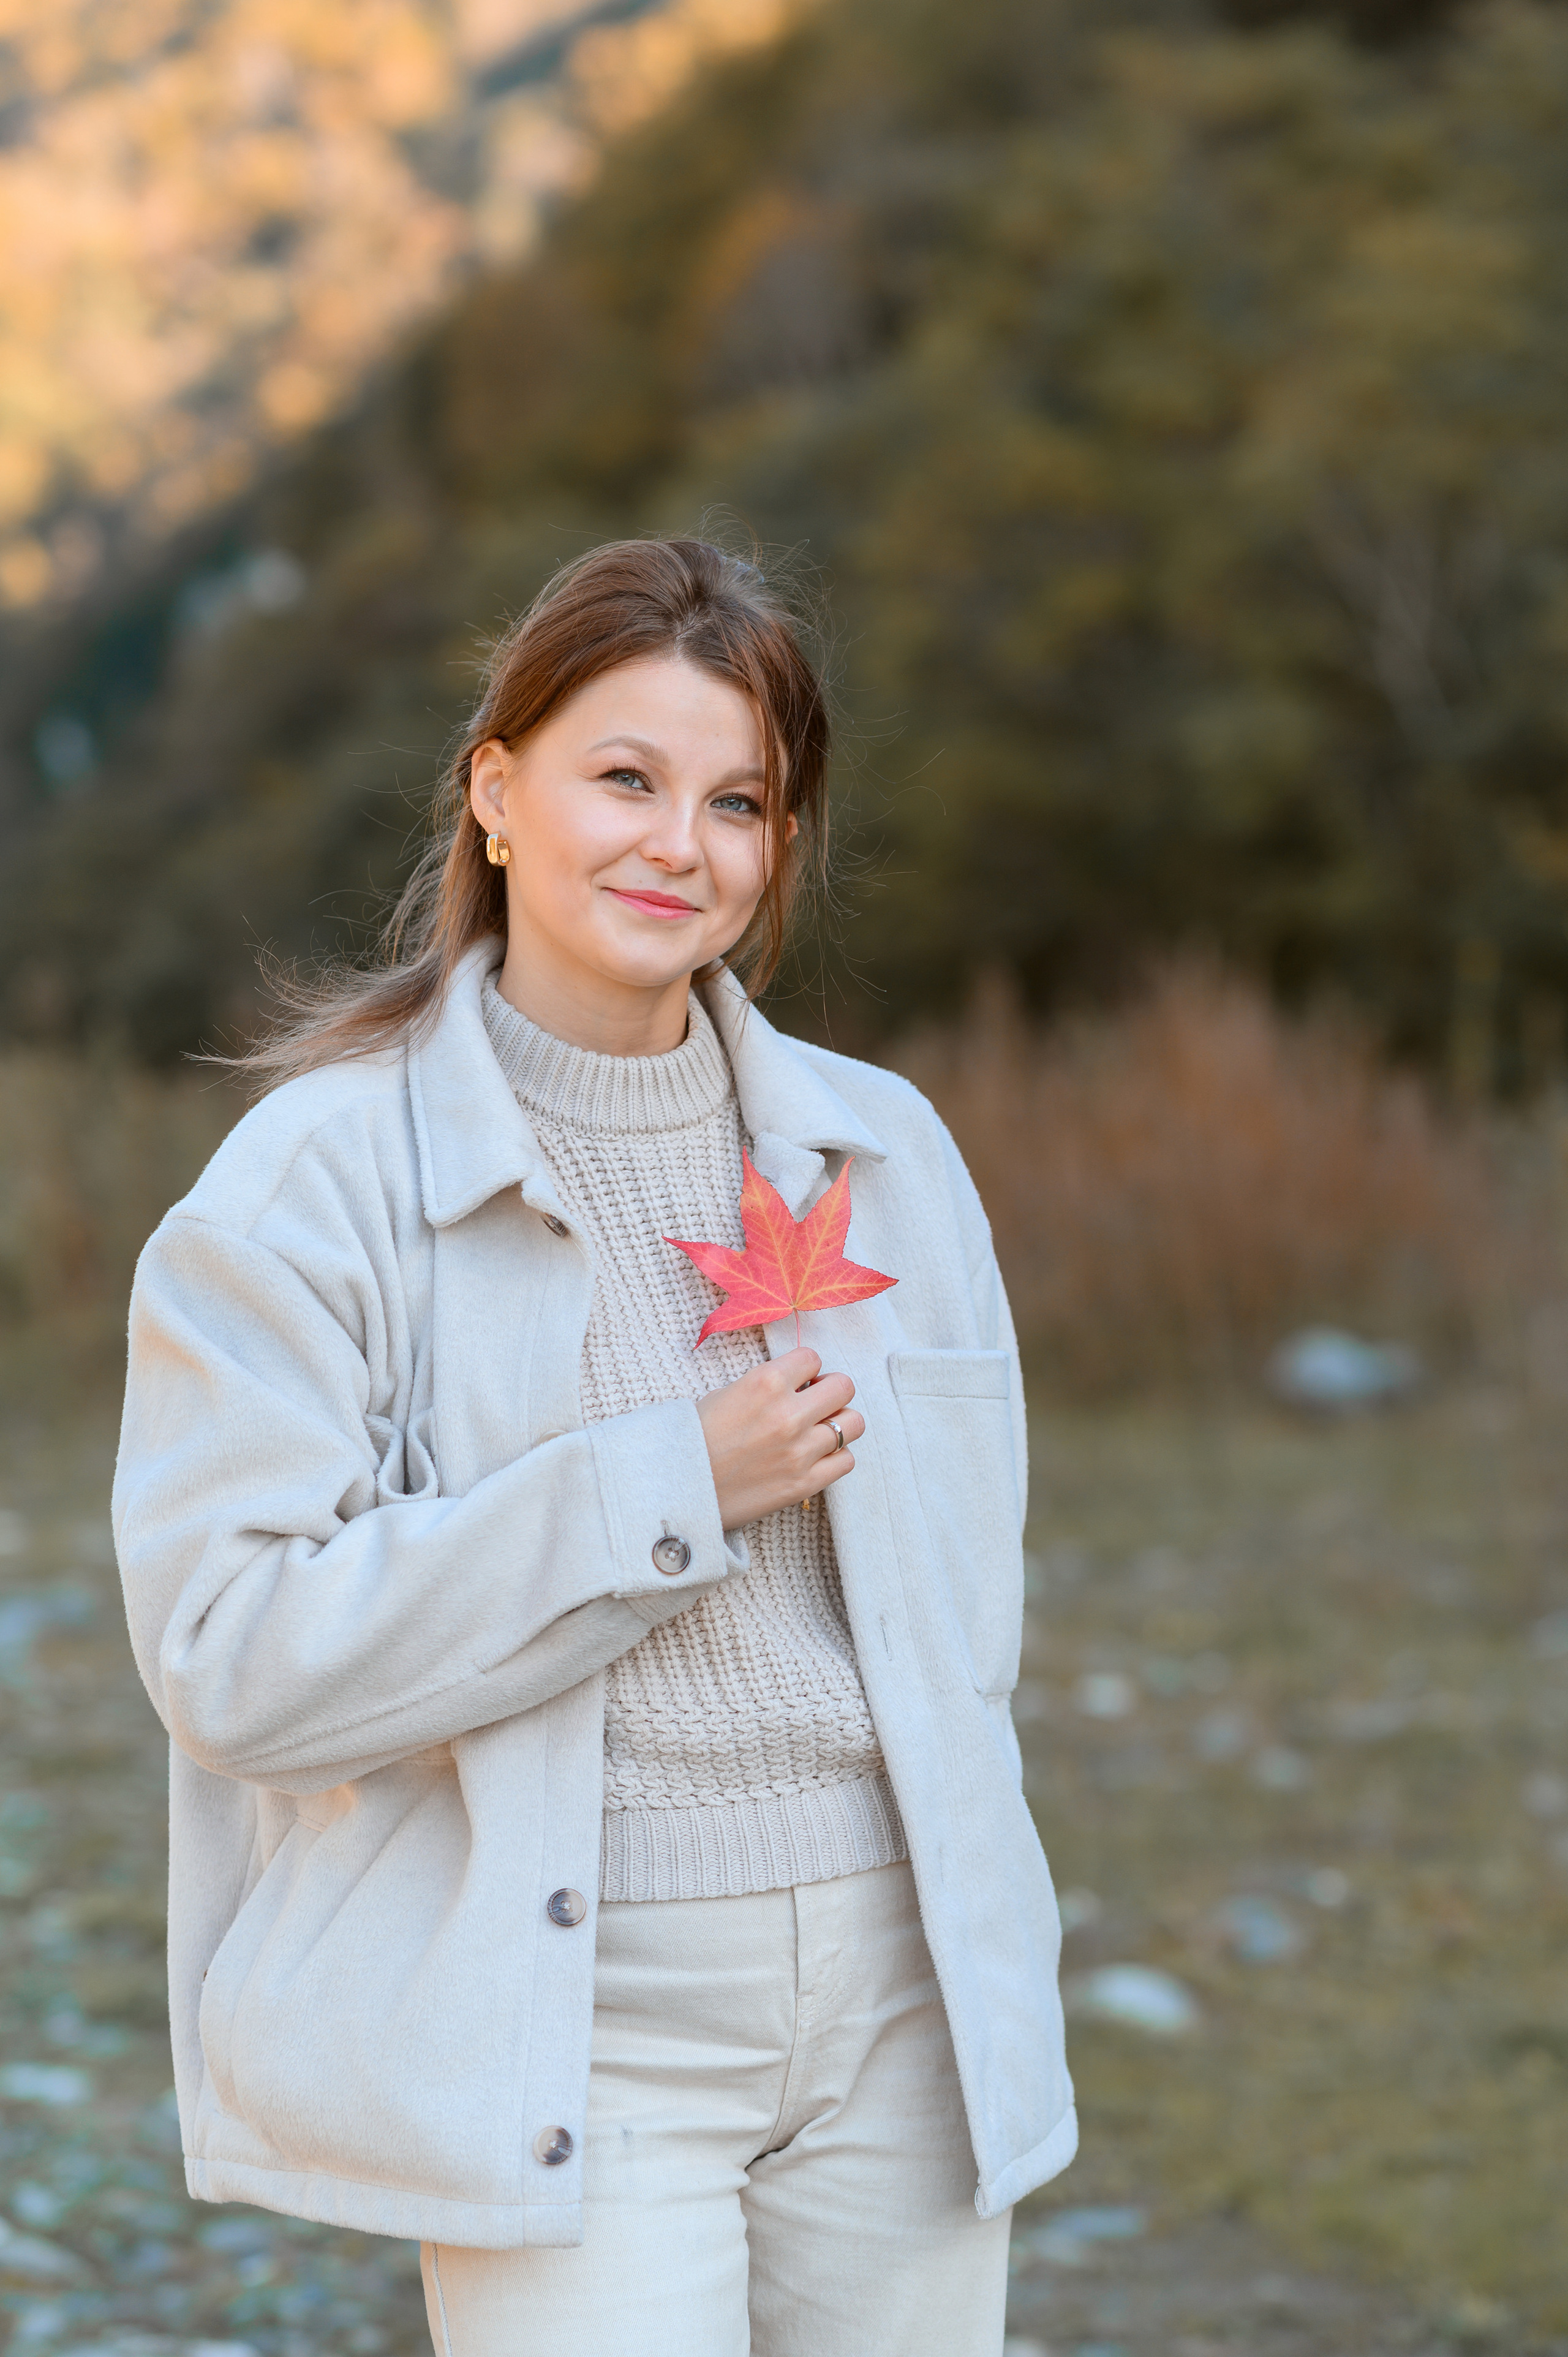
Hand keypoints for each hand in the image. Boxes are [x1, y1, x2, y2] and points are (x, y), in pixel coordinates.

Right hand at [695, 1347, 864, 1528]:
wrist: (677, 1488)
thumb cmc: (694, 1438)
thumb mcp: (725, 1394)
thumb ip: (767, 1385)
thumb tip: (800, 1383)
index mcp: (765, 1382)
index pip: (813, 1358)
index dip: (806, 1369)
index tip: (798, 1381)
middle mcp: (788, 1413)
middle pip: (844, 1387)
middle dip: (831, 1390)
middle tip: (815, 1402)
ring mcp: (800, 1450)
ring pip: (853, 1424)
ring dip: (838, 1423)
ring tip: (818, 1430)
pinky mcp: (804, 1483)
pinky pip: (846, 1460)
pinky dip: (835, 1456)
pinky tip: (815, 1457)